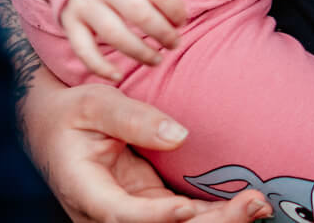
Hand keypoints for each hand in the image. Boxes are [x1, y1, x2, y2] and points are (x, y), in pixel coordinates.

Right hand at [19, 69, 270, 222]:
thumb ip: (132, 117)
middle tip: (251, 204)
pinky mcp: (147, 206)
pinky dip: (215, 214)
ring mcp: (129, 213)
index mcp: (84, 189)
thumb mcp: (94, 103)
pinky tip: (248, 204)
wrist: (55, 127)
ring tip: (258, 205)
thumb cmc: (72, 112)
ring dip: (219, 221)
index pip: (118, 213)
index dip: (152, 217)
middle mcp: (105, 213)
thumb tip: (179, 135)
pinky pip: (182, 219)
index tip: (185, 210)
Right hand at [61, 0, 187, 80]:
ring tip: (157, 60)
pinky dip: (99, 67)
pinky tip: (117, 77)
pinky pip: (83, 50)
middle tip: (175, 43)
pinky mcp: (69, 20)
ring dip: (140, 53)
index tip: (182, 21)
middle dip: (163, 34)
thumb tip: (176, 12)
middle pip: (140, 15)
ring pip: (115, 36)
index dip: (176, 11)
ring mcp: (85, 2)